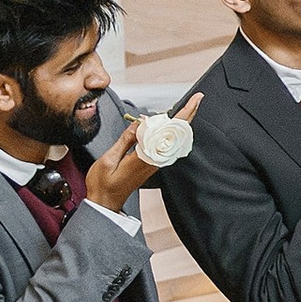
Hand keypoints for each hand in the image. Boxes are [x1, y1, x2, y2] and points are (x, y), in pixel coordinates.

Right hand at [83, 90, 200, 210]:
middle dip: (187, 115)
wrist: (105, 203)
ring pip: (172, 139)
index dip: (183, 115)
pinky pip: (164, 145)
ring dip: (180, 122)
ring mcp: (154, 163)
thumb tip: (140, 123)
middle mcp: (154, 161)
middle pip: (176, 134)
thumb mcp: (109, 159)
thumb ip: (126, 140)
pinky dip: (169, 131)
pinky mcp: (151, 164)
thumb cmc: (103, 184)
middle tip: (197, 98)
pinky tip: (168, 123)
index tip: (193, 101)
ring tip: (186, 106)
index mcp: (145, 158)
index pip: (168, 132)